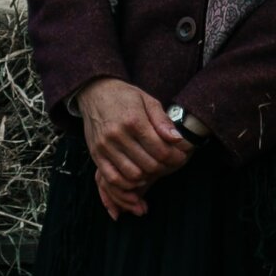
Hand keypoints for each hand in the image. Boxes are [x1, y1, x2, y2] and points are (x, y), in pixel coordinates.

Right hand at [74, 77, 194, 218]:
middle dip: (163, 167)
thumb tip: (177, 140)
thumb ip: (163, 121)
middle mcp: (117, 134)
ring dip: (147, 176)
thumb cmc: (125, 96)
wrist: (95, 92)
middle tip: (169, 163)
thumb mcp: (148, 101)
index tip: (181, 157)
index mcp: (133, 120)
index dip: (175, 157)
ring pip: (133, 175)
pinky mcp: (96, 154)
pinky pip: (113, 178)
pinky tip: (137, 176)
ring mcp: (105, 146)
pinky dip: (127, 183)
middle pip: (149, 165)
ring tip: (153, 167)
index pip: (161, 150)